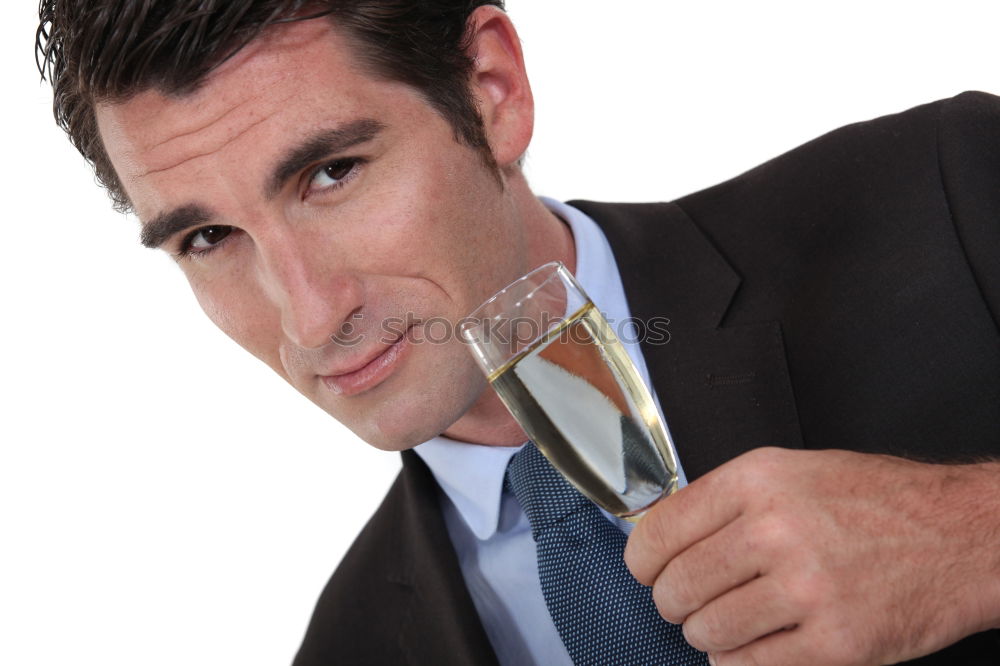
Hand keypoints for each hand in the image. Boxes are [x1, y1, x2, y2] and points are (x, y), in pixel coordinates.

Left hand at [623, 447, 999, 665]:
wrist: (960, 535)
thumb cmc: (879, 501)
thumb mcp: (792, 471)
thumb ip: (728, 499)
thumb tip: (665, 530)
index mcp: (759, 481)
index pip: (662, 529)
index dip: (643, 559)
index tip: (646, 569)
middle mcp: (777, 530)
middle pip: (678, 586)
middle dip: (673, 601)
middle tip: (686, 601)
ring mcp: (807, 589)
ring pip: (708, 630)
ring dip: (706, 634)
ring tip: (725, 622)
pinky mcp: (835, 641)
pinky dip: (739, 661)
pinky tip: (754, 644)